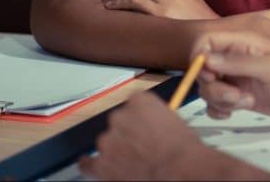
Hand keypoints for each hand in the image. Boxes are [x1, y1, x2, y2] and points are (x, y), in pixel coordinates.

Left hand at [79, 92, 212, 179]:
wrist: (177, 168)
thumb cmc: (181, 148)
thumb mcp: (176, 120)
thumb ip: (157, 118)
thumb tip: (155, 126)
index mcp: (140, 101)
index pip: (133, 102)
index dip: (140, 117)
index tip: (143, 124)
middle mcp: (120, 116)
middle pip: (118, 122)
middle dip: (127, 133)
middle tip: (142, 145)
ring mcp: (108, 140)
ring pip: (107, 142)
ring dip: (117, 149)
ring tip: (132, 160)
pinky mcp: (101, 163)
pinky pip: (88, 163)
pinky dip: (91, 164)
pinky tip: (92, 164)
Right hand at [193, 32, 269, 120]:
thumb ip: (238, 63)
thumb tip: (206, 61)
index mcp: (244, 43)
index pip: (207, 44)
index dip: (201, 61)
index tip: (210, 77)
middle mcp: (238, 58)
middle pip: (206, 72)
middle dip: (215, 88)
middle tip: (236, 98)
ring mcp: (239, 77)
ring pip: (211, 89)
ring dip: (220, 100)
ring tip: (245, 103)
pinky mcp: (243, 95)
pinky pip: (219, 103)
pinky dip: (220, 109)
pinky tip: (231, 113)